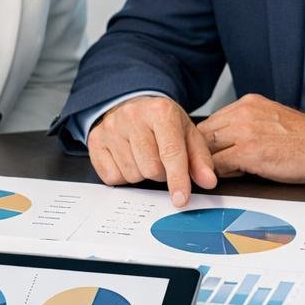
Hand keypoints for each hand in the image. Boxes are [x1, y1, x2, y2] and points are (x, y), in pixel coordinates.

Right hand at [87, 95, 216, 205]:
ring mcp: (111, 128)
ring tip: (143, 156)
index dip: (178, 179)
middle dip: (160, 174)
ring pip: (132, 175)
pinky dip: (123, 175)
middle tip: (160, 159)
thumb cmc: (161, 122)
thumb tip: (208, 181)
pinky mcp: (95, 141)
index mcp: (161, 112)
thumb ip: (200, 159)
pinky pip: (112, 177)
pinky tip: (127, 158)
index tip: (181, 199)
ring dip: (142, 174)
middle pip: (151, 168)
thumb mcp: (186, 134)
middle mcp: (133, 117)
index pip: (171, 152)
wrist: (131, 105)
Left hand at [195, 94, 304, 182]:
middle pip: (204, 132)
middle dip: (203, 152)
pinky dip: (219, 174)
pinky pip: (217, 164)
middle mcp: (243, 112)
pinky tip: (231, 178)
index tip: (210, 153)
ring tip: (220, 173)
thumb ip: (248, 126)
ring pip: (206, 148)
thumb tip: (229, 144)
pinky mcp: (248, 151)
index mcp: (249, 103)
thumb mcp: (271, 121)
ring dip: (209, 163)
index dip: (208, 141)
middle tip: (209, 167)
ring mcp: (244, 131)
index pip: (212, 121)